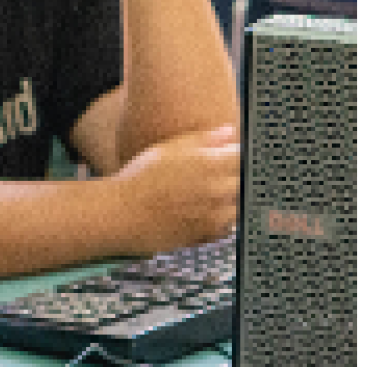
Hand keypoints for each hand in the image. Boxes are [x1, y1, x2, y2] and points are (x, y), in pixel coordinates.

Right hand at [108, 124, 241, 251]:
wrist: (120, 214)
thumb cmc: (139, 178)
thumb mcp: (169, 149)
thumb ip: (203, 140)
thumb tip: (228, 131)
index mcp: (209, 163)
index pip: (245, 156)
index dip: (244, 154)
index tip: (239, 154)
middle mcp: (216, 189)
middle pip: (246, 182)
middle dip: (240, 176)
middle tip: (229, 173)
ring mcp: (213, 214)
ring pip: (240, 206)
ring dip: (234, 200)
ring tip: (217, 194)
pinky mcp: (205, 235)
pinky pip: (227, 228)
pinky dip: (223, 221)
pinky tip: (208, 212)